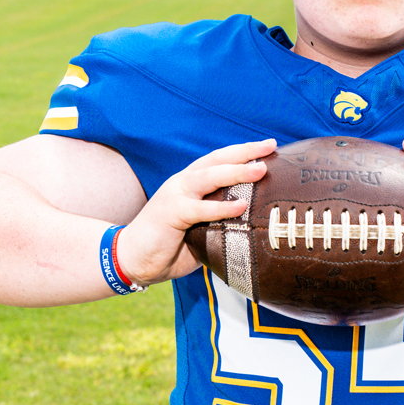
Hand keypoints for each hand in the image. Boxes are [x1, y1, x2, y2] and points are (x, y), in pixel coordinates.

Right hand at [115, 140, 276, 283]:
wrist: (134, 258)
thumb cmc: (169, 246)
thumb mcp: (200, 230)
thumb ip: (220, 223)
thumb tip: (251, 229)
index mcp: (191, 184)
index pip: (220, 160)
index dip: (243, 152)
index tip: (268, 147)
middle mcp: (184, 183)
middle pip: (218, 160)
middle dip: (245, 152)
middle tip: (269, 146)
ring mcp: (176, 195)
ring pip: (210, 177)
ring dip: (237, 172)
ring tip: (261, 171)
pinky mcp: (172, 213)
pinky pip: (201, 208)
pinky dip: (222, 206)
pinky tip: (240, 206)